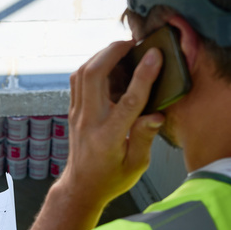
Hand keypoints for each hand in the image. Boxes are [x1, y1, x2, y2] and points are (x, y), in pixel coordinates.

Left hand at [58, 41, 164, 214]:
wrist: (82, 187)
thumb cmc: (111, 179)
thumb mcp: (136, 165)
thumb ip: (145, 138)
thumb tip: (157, 114)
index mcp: (108, 137)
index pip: (128, 101)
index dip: (143, 76)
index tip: (154, 56)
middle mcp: (89, 122)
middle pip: (93, 76)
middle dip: (113, 52)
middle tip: (133, 42)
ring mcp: (77, 115)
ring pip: (82, 74)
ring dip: (100, 55)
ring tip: (122, 48)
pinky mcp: (73, 111)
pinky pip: (78, 80)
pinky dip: (92, 65)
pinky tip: (107, 63)